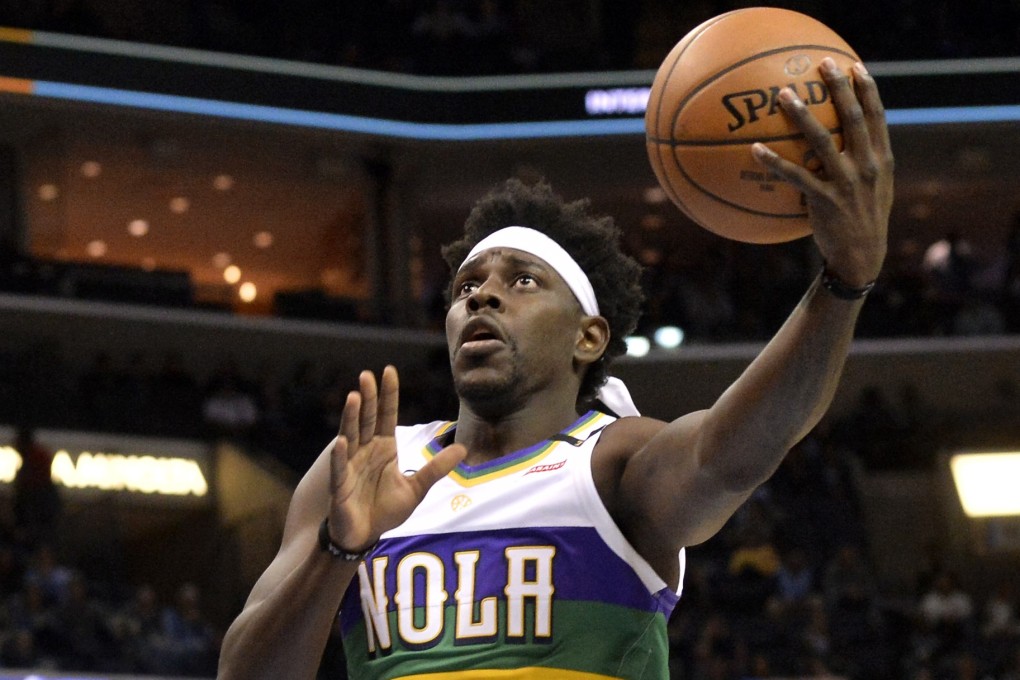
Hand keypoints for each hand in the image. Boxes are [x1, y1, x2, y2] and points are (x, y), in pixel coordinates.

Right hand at [327, 365, 465, 551]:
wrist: (365, 535)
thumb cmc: (386, 510)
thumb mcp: (417, 488)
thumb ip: (436, 468)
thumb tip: (463, 448)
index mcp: (384, 448)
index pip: (386, 415)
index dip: (388, 395)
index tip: (389, 371)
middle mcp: (365, 451)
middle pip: (367, 419)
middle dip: (367, 398)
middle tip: (367, 375)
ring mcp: (350, 466)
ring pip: (351, 436)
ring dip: (351, 417)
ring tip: (353, 397)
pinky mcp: (340, 485)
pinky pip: (339, 468)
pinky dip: (340, 455)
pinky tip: (342, 441)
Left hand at [753, 57, 893, 285]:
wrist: (862, 256)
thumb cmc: (863, 219)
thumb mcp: (876, 187)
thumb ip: (866, 161)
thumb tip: (848, 139)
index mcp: (881, 159)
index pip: (877, 116)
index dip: (867, 90)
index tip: (856, 66)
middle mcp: (866, 166)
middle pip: (853, 118)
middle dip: (839, 87)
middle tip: (823, 63)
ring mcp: (846, 182)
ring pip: (822, 140)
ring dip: (802, 115)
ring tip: (784, 95)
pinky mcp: (824, 200)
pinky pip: (795, 176)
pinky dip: (774, 162)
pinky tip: (755, 149)